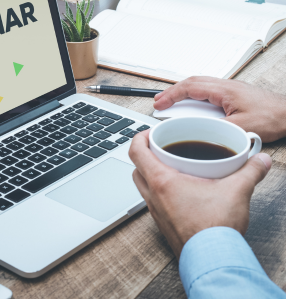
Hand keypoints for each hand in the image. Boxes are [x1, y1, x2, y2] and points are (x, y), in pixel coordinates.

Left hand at [129, 130, 271, 259]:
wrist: (213, 261)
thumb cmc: (215, 229)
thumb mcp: (236, 191)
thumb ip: (250, 171)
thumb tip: (259, 160)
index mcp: (162, 181)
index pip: (136, 152)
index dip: (139, 137)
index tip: (149, 133)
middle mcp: (153, 196)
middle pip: (136, 168)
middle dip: (145, 155)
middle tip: (160, 149)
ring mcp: (156, 211)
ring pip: (142, 186)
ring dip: (150, 174)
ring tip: (170, 168)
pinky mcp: (163, 223)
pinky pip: (152, 201)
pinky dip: (159, 192)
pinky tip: (179, 192)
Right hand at [154, 76, 285, 142]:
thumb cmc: (274, 116)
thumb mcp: (243, 127)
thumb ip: (219, 129)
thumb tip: (199, 133)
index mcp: (224, 90)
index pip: (190, 88)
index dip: (171, 95)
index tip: (160, 103)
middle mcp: (225, 86)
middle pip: (191, 82)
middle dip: (172, 91)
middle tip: (159, 101)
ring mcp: (228, 88)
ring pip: (198, 84)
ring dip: (182, 91)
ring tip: (170, 101)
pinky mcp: (232, 94)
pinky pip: (206, 90)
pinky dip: (193, 95)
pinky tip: (191, 104)